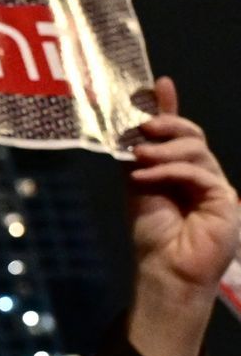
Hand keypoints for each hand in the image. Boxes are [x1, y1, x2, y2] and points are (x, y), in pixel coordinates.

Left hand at [125, 77, 237, 355]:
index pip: (181, 133)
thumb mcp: (138, 187)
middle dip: (167, 124)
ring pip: (196, 150)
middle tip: (142, 128)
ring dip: (163, 150)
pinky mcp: (225, 200)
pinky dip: (169, 171)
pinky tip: (144, 176)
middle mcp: (204, 175)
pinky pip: (199, 173)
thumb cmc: (153, 234)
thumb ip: (137, 157)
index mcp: (184, 170)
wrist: (165, 271)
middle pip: (193, 135)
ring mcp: (217, 186)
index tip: (159, 84)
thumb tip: (130, 127)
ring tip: (138, 158)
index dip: (171, 108)